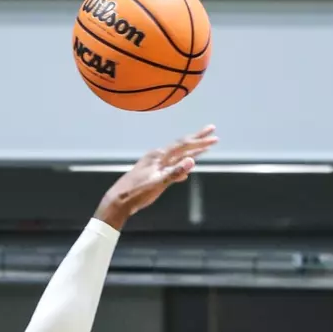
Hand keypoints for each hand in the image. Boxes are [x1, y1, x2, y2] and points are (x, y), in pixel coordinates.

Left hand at [94, 125, 217, 229]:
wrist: (118, 201)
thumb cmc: (136, 193)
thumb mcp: (157, 183)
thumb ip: (174, 172)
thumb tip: (192, 161)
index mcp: (158, 156)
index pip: (183, 145)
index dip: (199, 141)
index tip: (214, 138)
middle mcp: (157, 157)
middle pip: (181, 145)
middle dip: (198, 139)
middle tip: (212, 130)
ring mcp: (155, 164)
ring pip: (178, 155)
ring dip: (191, 151)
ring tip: (204, 147)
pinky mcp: (153, 173)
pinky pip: (172, 166)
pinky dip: (182, 165)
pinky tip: (186, 170)